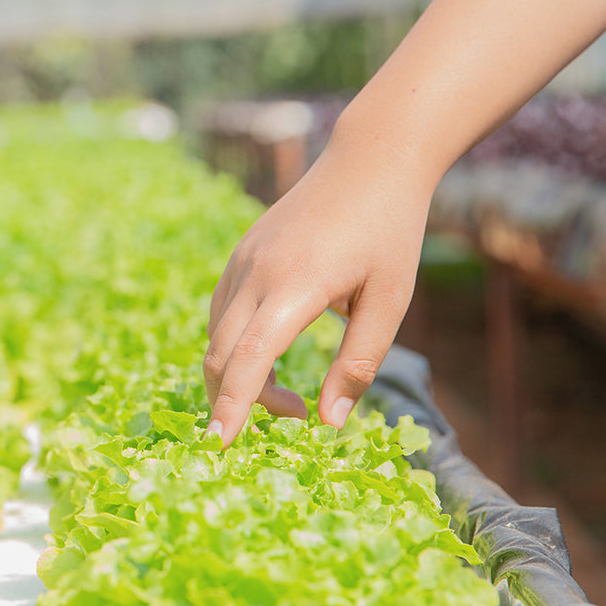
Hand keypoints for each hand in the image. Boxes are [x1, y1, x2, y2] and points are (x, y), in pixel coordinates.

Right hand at [203, 138, 433, 444]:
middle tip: (287, 421)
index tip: (221, 445)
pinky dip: (232, 348)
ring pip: (215, 337)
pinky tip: (266, 357)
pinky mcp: (239, 257)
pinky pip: (220, 314)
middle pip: (219, 354)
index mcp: (297, 283)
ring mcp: (241, 261)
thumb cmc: (390, 232)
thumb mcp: (390, 301)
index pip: (250, 356)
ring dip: (236, 376)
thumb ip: (359, 362)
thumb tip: (330, 422)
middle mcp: (257, 272)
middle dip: (234, 401)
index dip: (233, 404)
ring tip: (287, 398)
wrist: (370, 161)